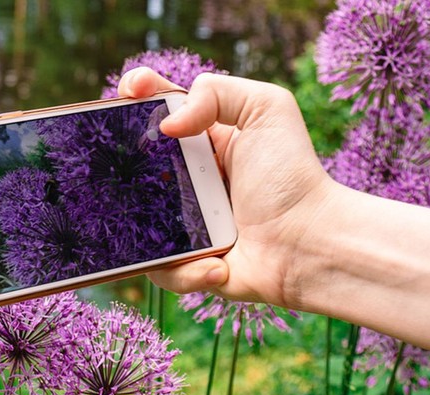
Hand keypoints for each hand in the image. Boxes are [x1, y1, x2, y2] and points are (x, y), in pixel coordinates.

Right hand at [118, 67, 332, 306]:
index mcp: (200, 141)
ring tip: (193, 226)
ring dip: (147, 222)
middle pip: (130, 163)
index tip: (131, 91)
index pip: (156, 110)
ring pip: (132, 219)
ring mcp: (180, 223)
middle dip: (118, 160)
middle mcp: (183, 180)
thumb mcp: (266, 109)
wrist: (311, 245)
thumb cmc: (291, 177)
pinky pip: (159, 269)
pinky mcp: (184, 264)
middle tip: (127, 159)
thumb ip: (216, 93)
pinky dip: (186, 269)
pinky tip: (217, 264)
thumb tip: (167, 126)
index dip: (136, 95)